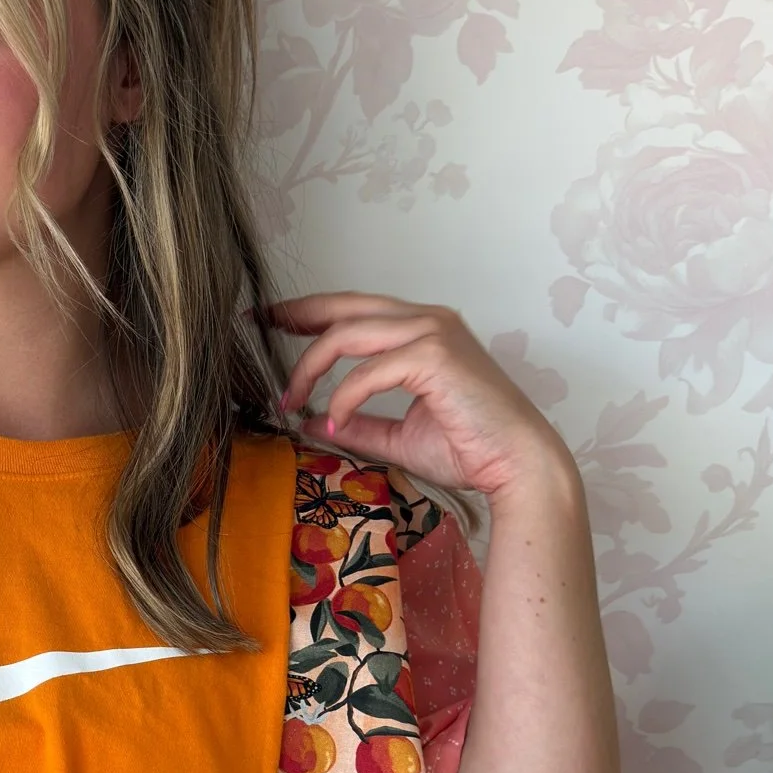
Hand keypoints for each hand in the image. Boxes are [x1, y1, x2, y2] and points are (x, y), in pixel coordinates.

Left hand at [269, 292, 563, 506]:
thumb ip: (356, 424)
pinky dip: (344, 396)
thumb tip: (309, 422)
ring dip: (311, 368)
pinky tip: (334, 421)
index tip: (270, 321)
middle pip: (344, 307)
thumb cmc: (469, 449)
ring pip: (348, 334)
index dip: (308, 312)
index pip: (354, 310)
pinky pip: (368, 371)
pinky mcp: (434, 355)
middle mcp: (428, 320)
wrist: (517, 465)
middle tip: (255, 326)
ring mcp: (433, 332)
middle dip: (295, 315)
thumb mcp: (397, 436)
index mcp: (422, 330)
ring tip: (290, 400)